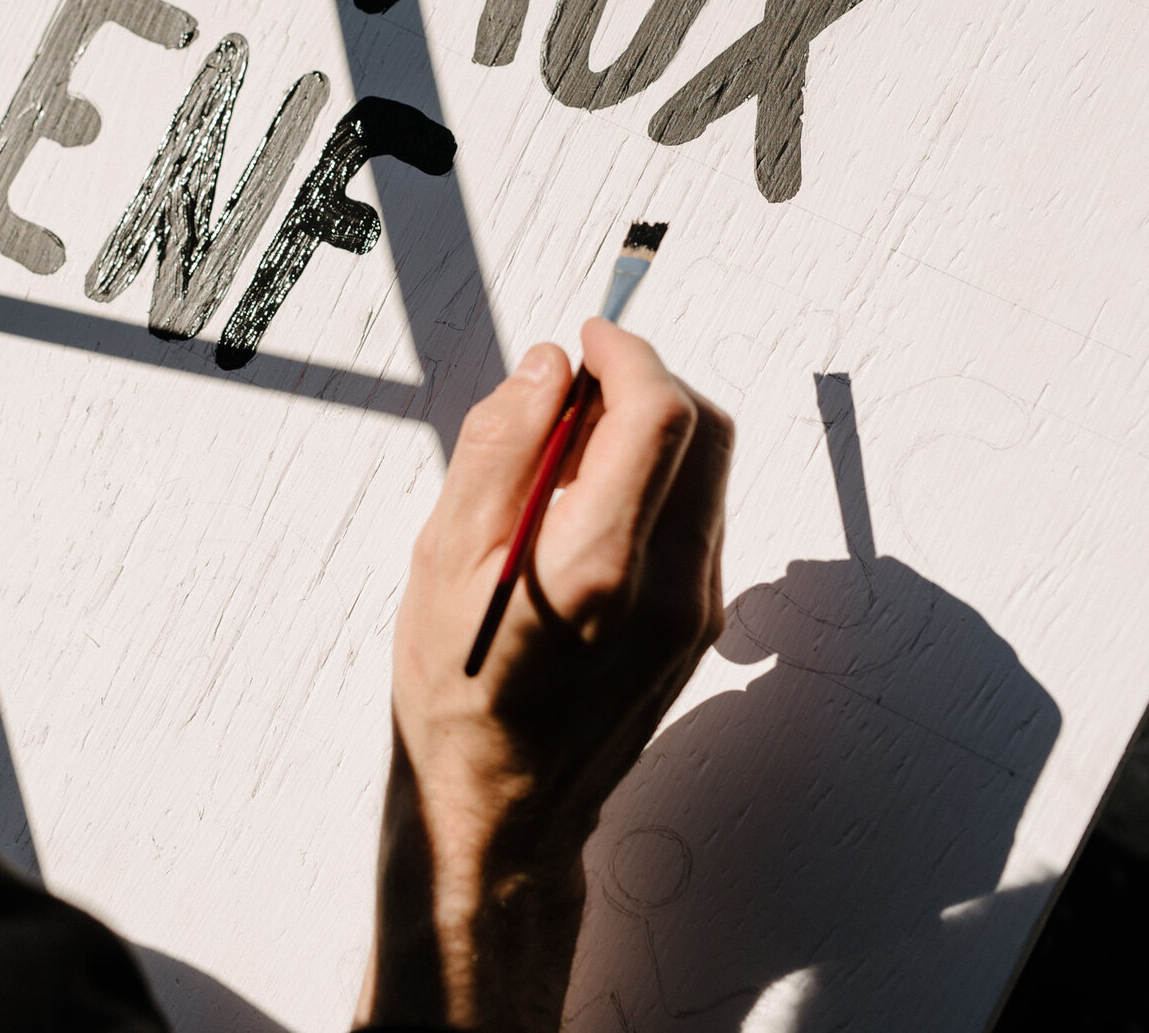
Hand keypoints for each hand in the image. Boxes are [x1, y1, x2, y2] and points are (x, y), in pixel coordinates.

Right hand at [363, 321, 731, 1029]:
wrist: (503, 811)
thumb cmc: (457, 692)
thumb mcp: (443, 558)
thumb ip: (499, 449)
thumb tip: (544, 369)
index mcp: (598, 563)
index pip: (660, 413)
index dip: (628, 353)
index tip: (589, 337)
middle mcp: (668, 585)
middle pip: (704, 431)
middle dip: (646, 384)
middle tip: (575, 389)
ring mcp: (696, 610)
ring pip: (705, 475)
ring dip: (649, 437)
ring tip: (564, 460)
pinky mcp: (700, 627)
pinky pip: (695, 522)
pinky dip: (653, 488)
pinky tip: (584, 514)